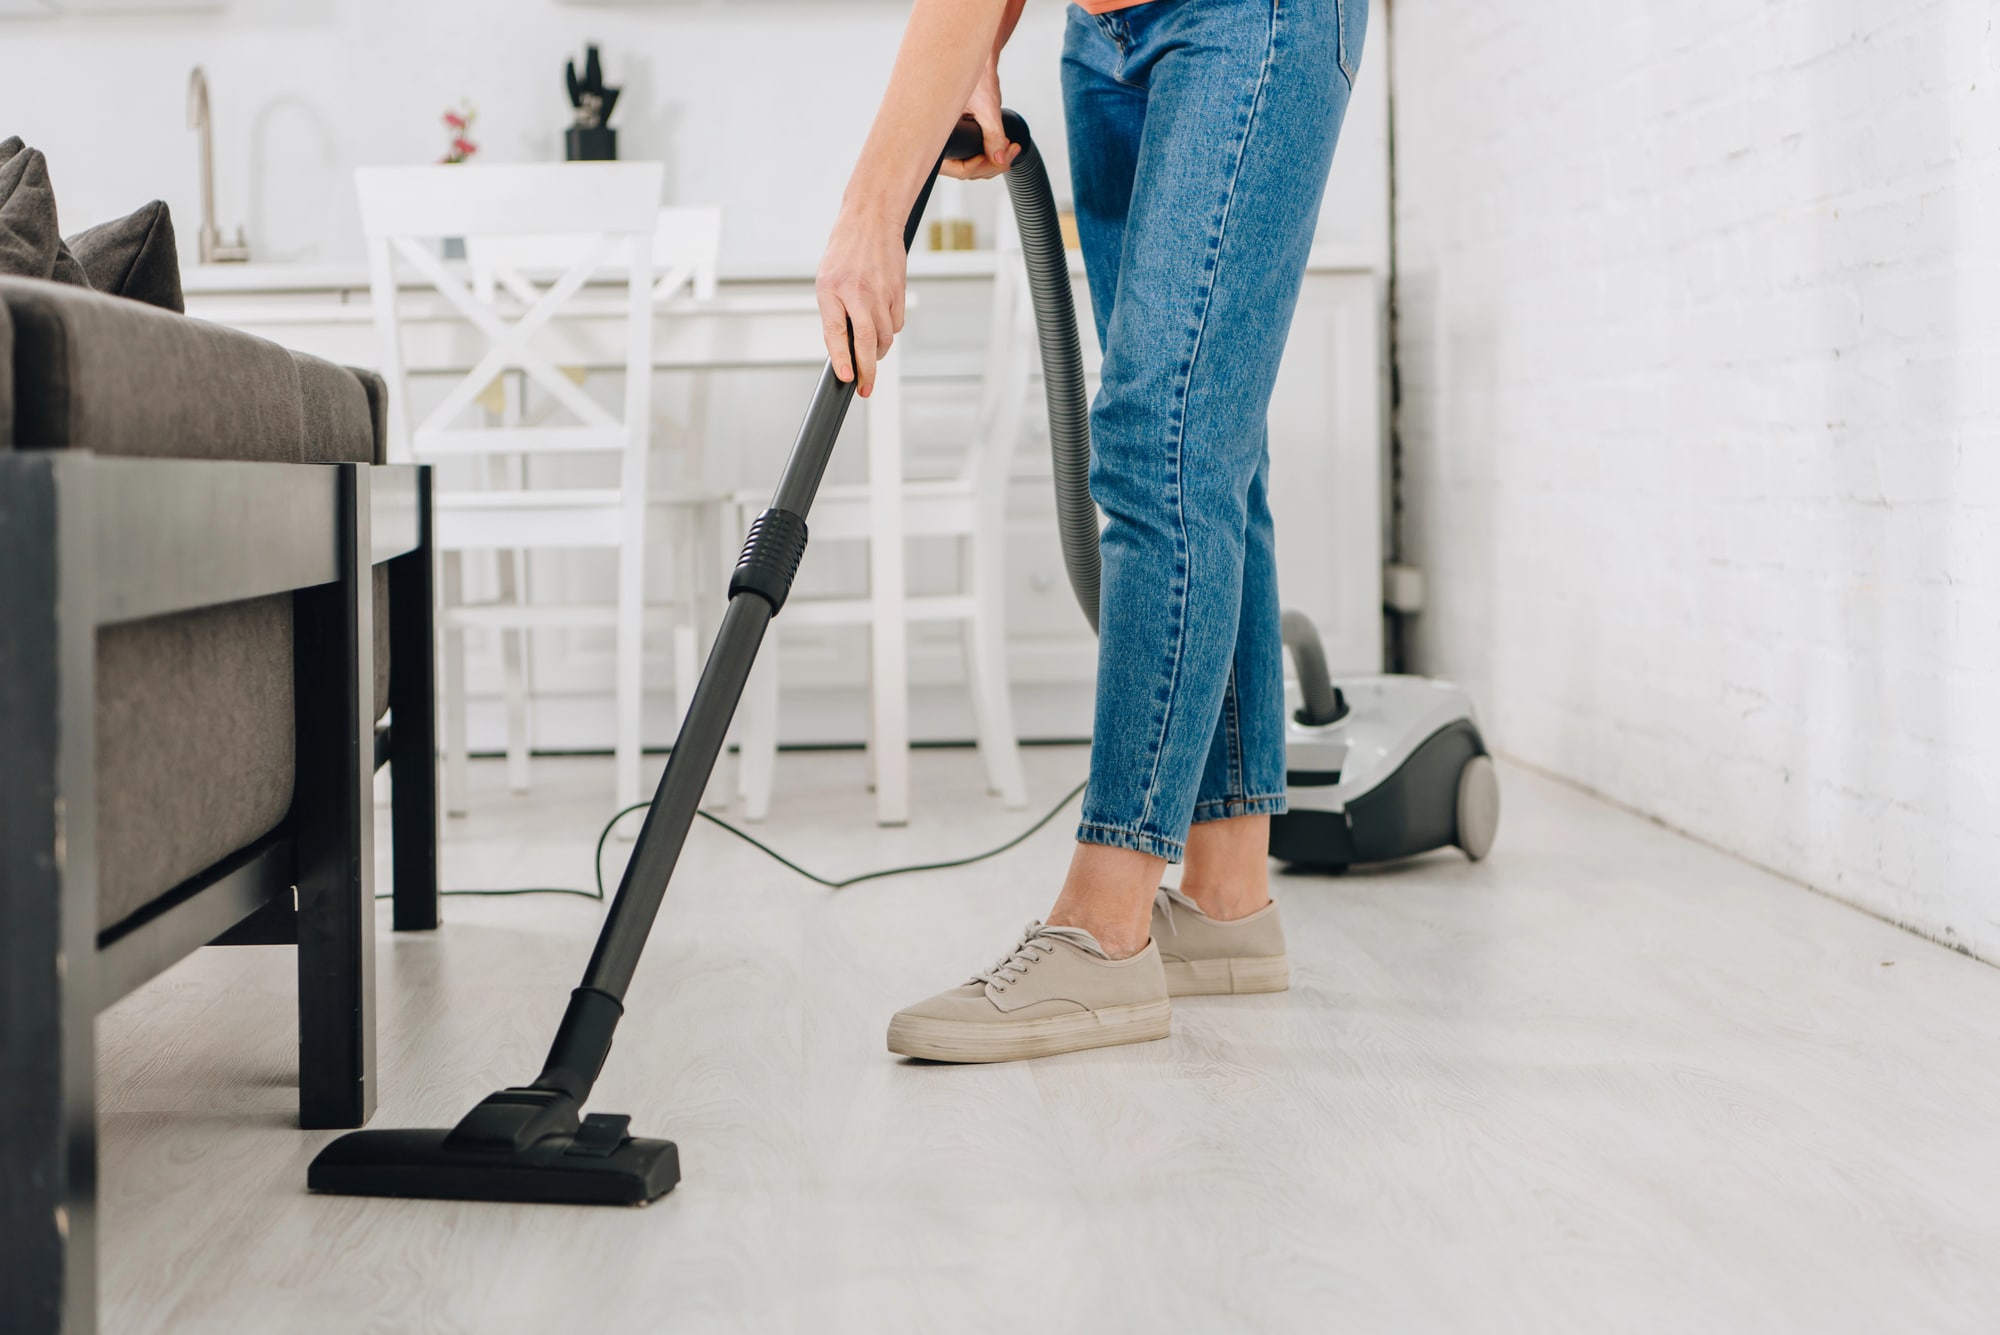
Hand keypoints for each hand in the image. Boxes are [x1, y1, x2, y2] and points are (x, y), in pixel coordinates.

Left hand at [816, 205, 906, 396]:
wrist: (871, 220)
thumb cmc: (845, 252)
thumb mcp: (827, 280)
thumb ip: (833, 313)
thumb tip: (843, 348)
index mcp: (831, 289)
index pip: (836, 332)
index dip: (842, 358)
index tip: (847, 377)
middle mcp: (856, 292)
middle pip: (866, 340)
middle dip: (867, 370)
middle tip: (866, 389)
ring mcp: (880, 292)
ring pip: (885, 336)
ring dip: (879, 351)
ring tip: (871, 354)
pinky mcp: (897, 291)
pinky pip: (896, 323)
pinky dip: (889, 331)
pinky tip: (882, 322)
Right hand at [940, 58, 1019, 180]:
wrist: (978, 57)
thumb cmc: (974, 73)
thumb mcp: (987, 106)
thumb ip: (993, 135)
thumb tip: (1000, 160)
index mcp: (935, 133)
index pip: (957, 168)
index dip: (981, 167)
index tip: (999, 158)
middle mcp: (940, 139)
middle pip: (966, 170)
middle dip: (992, 164)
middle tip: (1010, 152)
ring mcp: (950, 139)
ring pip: (971, 164)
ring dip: (993, 160)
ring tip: (1010, 147)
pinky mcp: (959, 135)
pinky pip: (973, 154)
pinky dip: (991, 152)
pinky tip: (1004, 145)